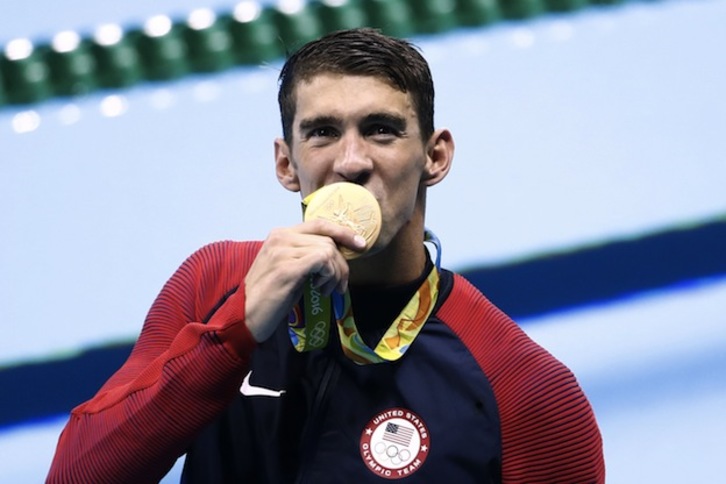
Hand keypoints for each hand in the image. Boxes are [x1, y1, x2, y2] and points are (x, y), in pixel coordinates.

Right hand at [243, 219, 366, 342]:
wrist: (246, 314)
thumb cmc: (270, 294)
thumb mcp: (289, 266)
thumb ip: (307, 254)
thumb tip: (337, 254)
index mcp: (281, 234)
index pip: (319, 223)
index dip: (343, 232)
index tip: (360, 244)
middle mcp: (281, 237)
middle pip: (328, 240)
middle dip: (341, 264)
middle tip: (339, 286)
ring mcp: (283, 251)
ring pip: (328, 251)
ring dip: (335, 274)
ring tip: (326, 290)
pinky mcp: (287, 268)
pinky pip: (322, 261)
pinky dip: (329, 275)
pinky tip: (320, 289)